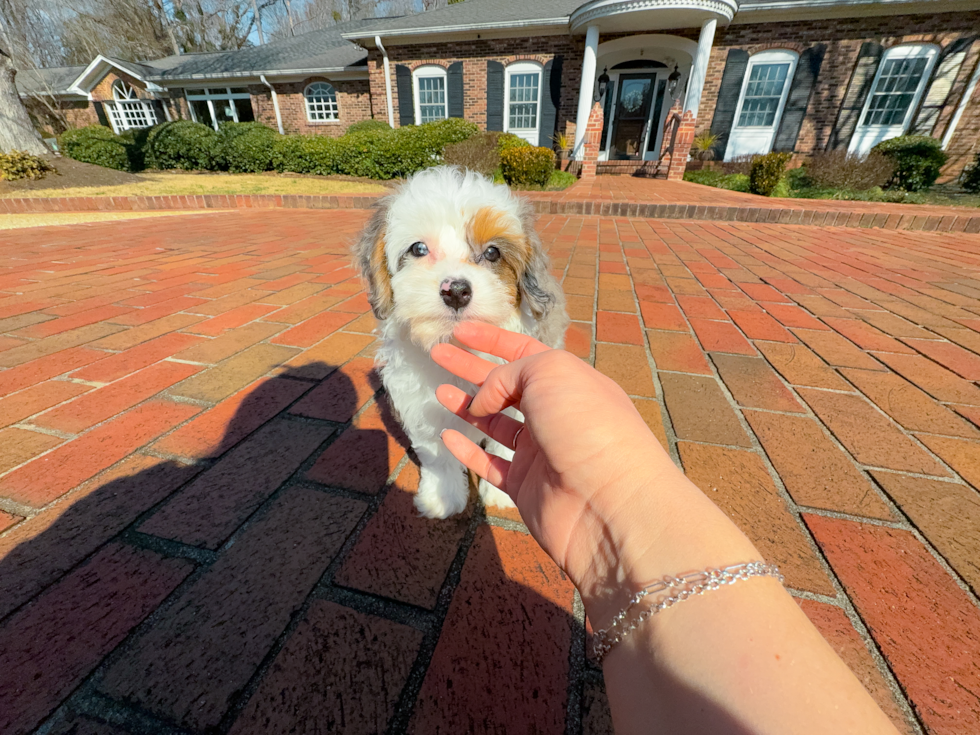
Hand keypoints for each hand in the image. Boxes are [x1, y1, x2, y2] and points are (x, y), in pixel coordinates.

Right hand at [431, 322, 745, 623]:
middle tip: (437, 354)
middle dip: (471, 368)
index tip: (459, 330)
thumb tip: (481, 401)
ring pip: (497, 425)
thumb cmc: (586, 426)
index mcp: (570, 381)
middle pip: (507, 386)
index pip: (526, 352)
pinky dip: (468, 450)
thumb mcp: (550, 374)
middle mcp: (557, 414)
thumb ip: (507, 374)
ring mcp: (542, 453)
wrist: (608, 502)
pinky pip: (490, 464)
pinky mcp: (526, 488)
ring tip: (439, 391)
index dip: (492, 339)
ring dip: (468, 407)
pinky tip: (448, 435)